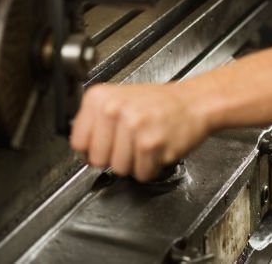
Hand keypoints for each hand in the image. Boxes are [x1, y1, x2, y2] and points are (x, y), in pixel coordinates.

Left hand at [69, 82, 209, 180]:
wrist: (194, 102)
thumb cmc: (159, 103)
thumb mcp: (119, 99)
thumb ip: (96, 120)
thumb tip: (80, 149)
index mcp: (99, 97)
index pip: (77, 142)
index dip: (91, 149)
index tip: (104, 145)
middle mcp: (113, 109)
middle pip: (97, 160)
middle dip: (113, 158)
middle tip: (129, 143)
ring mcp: (131, 127)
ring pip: (118, 169)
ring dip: (133, 164)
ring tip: (144, 143)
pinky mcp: (149, 144)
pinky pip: (140, 174)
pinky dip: (150, 168)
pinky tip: (156, 149)